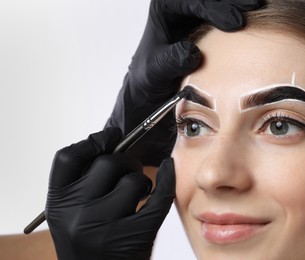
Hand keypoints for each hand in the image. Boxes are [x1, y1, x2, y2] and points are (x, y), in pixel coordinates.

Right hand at [45, 128, 175, 259]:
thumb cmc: (91, 243)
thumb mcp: (73, 213)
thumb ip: (85, 182)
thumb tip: (113, 142)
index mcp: (58, 204)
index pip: (69, 157)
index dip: (93, 142)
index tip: (111, 136)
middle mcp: (75, 215)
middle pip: (107, 162)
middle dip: (125, 161)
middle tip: (129, 170)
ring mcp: (103, 228)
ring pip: (132, 180)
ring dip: (141, 180)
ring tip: (138, 193)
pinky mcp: (133, 238)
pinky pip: (157, 197)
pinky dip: (167, 180)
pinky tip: (168, 170)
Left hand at [105, 0, 263, 165]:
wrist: (153, 91)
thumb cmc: (150, 81)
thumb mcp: (154, 74)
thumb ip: (169, 63)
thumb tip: (192, 54)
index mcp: (165, 10)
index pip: (190, 1)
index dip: (214, 9)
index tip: (235, 23)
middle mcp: (180, 8)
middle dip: (231, 0)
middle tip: (254, 7)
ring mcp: (195, 14)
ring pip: (219, 1)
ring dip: (238, 3)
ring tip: (260, 7)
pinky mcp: (207, 23)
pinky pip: (224, 11)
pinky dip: (239, 12)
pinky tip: (256, 17)